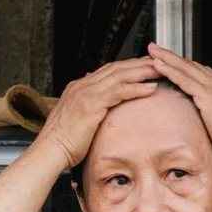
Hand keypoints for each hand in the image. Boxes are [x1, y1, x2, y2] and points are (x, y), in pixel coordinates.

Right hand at [37, 58, 163, 169]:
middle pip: (116, 68)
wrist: (51, 150)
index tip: (145, 65)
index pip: (108, 70)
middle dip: (139, 64)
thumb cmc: (64, 141)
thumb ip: (89, 107)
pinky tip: (151, 88)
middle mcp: (82, 86)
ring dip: (142, 72)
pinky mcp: (91, 104)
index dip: (128, 66)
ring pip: (119, 76)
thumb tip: (101, 103)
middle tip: (159, 61)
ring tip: (160, 70)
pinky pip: (118, 92)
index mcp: (79, 87)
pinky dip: (136, 88)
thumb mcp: (78, 119)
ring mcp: (86, 93)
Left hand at [147, 44, 211, 163]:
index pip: (205, 73)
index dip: (188, 67)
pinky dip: (170, 71)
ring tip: (154, 51)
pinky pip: (184, 80)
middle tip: (159, 49)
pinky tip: (158, 65)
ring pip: (186, 68)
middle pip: (194, 66)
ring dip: (168, 58)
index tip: (176, 63)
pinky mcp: (207, 96)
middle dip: (175, 57)